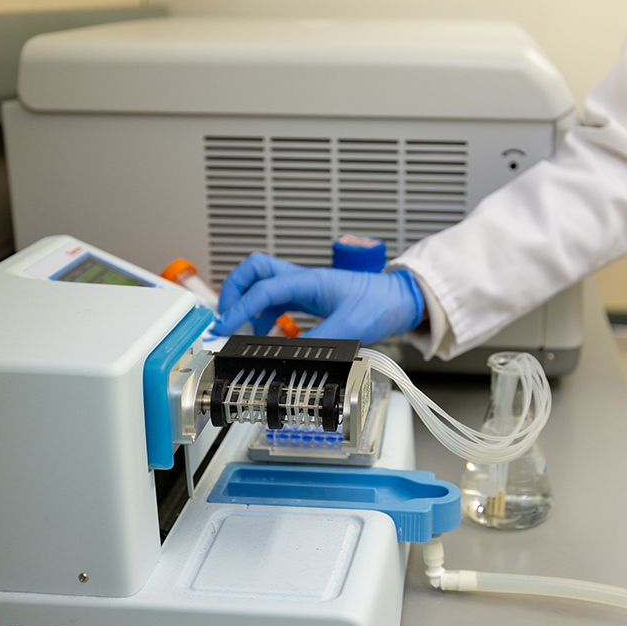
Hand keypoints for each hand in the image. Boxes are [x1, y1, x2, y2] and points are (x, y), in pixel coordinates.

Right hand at [211, 253, 424, 344]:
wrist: (401, 300)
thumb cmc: (381, 304)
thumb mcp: (349, 328)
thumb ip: (317, 342)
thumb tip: (287, 355)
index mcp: (309, 281)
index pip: (263, 289)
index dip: (240, 308)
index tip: (224, 327)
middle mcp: (302, 280)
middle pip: (253, 270)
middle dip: (233, 290)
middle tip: (225, 317)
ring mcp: (304, 288)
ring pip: (262, 286)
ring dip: (247, 306)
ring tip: (241, 331)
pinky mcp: (309, 299)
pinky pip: (276, 302)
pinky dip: (264, 317)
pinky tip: (266, 335)